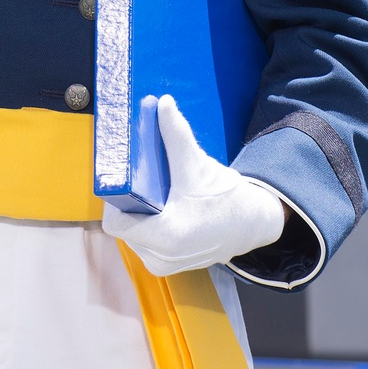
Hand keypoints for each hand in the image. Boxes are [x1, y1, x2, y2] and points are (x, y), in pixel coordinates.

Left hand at [101, 95, 284, 275]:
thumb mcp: (197, 163)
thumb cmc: (225, 197)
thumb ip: (176, 133)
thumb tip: (163, 103)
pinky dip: (148, 223)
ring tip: (150, 192)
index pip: (115, 223)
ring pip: (133, 234)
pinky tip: (158, 206)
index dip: (115, 199)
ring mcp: (165, 265)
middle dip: (128, 202)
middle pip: (124, 226)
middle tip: (137, 180)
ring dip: (138, 213)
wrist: (252, 223)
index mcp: (165, 236)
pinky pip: (146, 242)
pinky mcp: (170, 264)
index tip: (124, 179)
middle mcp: (161, 258)